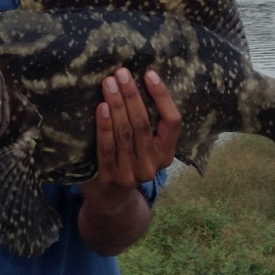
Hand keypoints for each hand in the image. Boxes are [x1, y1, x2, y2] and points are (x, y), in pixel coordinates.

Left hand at [77, 68, 181, 254]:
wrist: (112, 201)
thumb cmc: (130, 160)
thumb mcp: (146, 146)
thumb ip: (147, 122)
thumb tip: (139, 79)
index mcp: (166, 154)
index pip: (172, 122)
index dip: (162, 97)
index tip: (150, 74)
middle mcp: (152, 165)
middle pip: (144, 124)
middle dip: (132, 95)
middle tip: (121, 73)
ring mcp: (131, 173)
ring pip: (125, 133)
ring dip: (117, 104)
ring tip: (109, 83)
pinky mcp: (109, 178)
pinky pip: (106, 148)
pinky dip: (104, 126)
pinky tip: (101, 107)